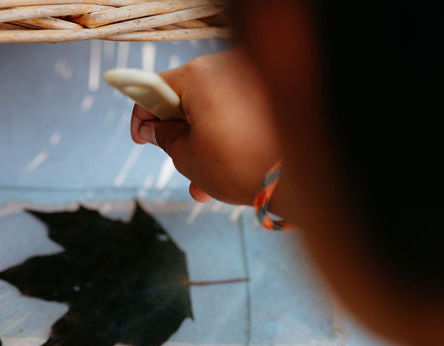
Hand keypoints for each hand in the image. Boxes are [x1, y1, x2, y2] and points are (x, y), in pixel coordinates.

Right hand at [130, 48, 283, 207]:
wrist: (301, 177)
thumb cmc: (242, 165)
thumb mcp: (188, 158)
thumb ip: (165, 138)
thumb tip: (156, 129)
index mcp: (199, 76)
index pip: (156, 87)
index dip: (143, 115)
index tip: (141, 137)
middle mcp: (229, 65)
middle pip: (190, 96)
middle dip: (181, 133)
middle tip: (176, 161)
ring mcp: (256, 75)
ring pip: (217, 106)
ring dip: (207, 140)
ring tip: (205, 182)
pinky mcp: (276, 90)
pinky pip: (242, 108)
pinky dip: (232, 133)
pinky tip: (232, 166)